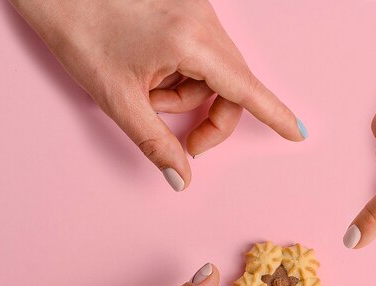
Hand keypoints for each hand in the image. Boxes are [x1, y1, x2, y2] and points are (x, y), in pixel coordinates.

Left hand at [9, 0, 306, 190]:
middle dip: (213, 120)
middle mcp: (202, 21)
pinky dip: (184, 76)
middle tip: (185, 144)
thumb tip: (181, 179)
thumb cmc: (78, 28)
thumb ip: (156, 144)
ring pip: (217, 74)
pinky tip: (153, 74)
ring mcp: (196, 11)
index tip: (297, 133)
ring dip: (191, 97)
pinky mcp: (186, 10)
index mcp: (190, 41)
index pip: (246, 89)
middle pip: (234, 87)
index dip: (274, 116)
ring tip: (149, 95)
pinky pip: (203, 56)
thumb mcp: (118, 98)